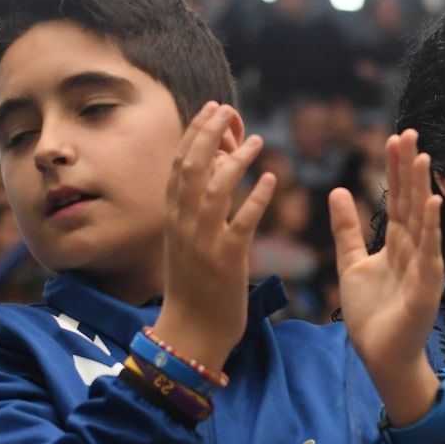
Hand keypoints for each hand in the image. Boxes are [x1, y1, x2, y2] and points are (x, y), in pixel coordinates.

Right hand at [151, 103, 274, 372]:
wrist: (189, 334)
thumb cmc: (193, 289)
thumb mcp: (187, 243)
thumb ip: (197, 211)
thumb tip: (213, 177)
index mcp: (173, 218)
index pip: (179, 165)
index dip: (194, 133)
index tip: (211, 109)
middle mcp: (183, 225)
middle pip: (192, 167)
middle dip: (209, 133)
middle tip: (228, 110)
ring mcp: (203, 242)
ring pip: (215, 190)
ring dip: (236, 161)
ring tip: (257, 141)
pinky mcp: (226, 261)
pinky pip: (242, 223)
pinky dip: (256, 198)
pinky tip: (271, 179)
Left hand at [328, 130, 442, 424]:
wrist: (381, 357)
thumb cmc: (371, 315)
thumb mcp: (350, 264)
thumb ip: (346, 230)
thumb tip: (337, 190)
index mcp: (396, 244)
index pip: (395, 199)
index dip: (394, 170)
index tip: (393, 139)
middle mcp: (413, 250)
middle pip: (410, 201)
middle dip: (408, 169)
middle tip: (408, 134)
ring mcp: (422, 267)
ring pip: (421, 221)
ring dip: (422, 189)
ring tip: (422, 157)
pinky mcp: (426, 287)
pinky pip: (429, 253)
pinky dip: (431, 228)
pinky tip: (431, 203)